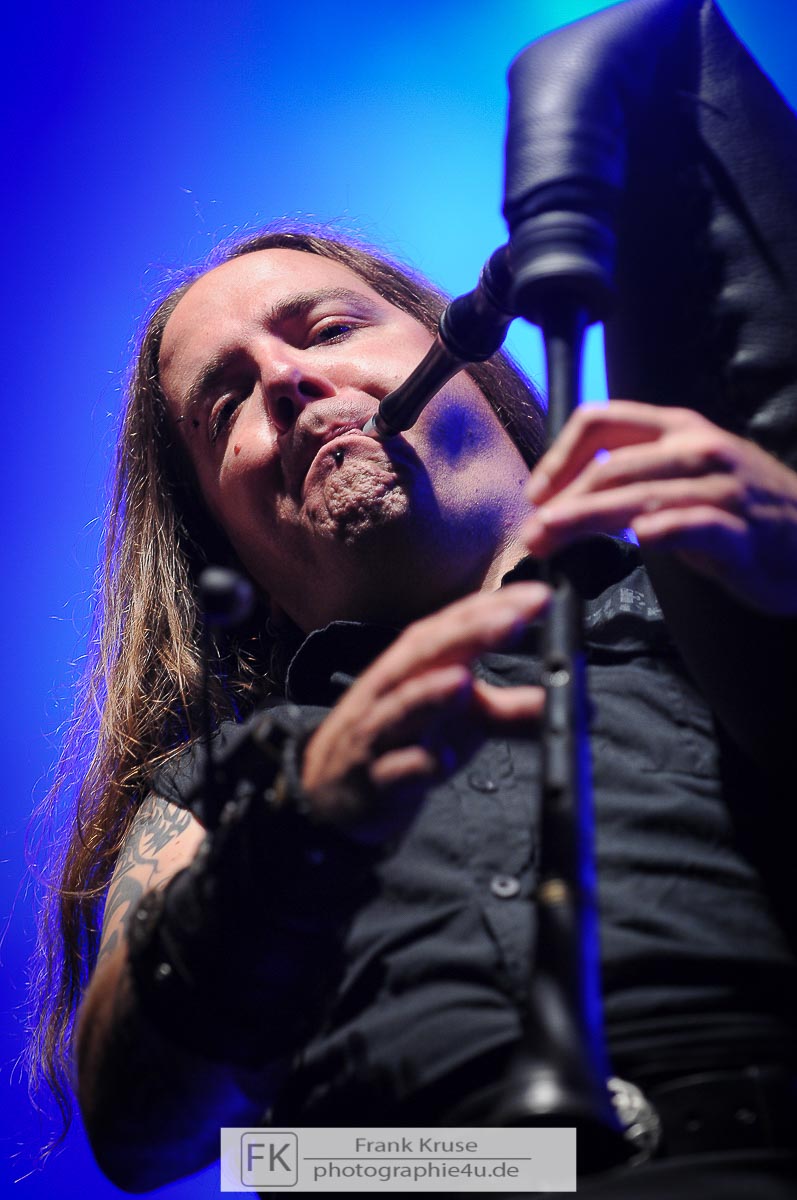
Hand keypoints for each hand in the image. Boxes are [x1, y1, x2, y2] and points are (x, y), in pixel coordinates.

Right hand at [300, 583, 549, 844]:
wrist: (335, 790)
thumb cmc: (407, 738)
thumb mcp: (465, 721)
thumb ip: (515, 710)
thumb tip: (576, 704)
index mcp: (417, 663)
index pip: (456, 624)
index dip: (495, 606)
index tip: (542, 595)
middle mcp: (394, 687)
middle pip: (427, 653)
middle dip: (469, 634)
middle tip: (512, 618)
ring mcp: (378, 732)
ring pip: (400, 707)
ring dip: (430, 694)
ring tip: (464, 682)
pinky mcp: (372, 779)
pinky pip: (392, 770)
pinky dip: (413, 764)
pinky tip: (437, 763)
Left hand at [523, 400, 796, 614]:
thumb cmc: (739, 507)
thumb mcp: (684, 473)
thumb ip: (634, 472)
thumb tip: (566, 494)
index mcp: (677, 428)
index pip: (602, 420)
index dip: (559, 454)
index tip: (536, 495)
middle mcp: (698, 449)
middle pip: (613, 465)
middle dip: (563, 500)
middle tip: (531, 534)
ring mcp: (723, 489)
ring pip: (643, 494)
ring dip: (589, 517)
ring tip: (552, 536)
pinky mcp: (743, 532)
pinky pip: (698, 525)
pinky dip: (667, 529)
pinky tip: (640, 539)